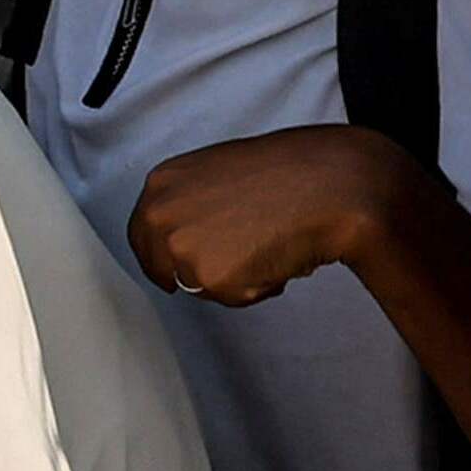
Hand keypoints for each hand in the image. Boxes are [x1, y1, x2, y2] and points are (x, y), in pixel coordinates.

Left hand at [129, 126, 406, 308]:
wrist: (328, 185)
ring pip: (198, 284)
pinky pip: (230, 297)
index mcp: (162, 183)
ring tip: (265, 246)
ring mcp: (181, 246)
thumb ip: (192, 202)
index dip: (159, 256)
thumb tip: (185, 235)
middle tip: (231, 266)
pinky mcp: (209, 276)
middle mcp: (160, 214)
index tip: (170, 270)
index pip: (141, 234)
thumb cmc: (287, 173)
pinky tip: (276, 258)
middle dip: (191, 273)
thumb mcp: (217, 173)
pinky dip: (254, 288)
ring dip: (230, 278)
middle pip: (161, 266)